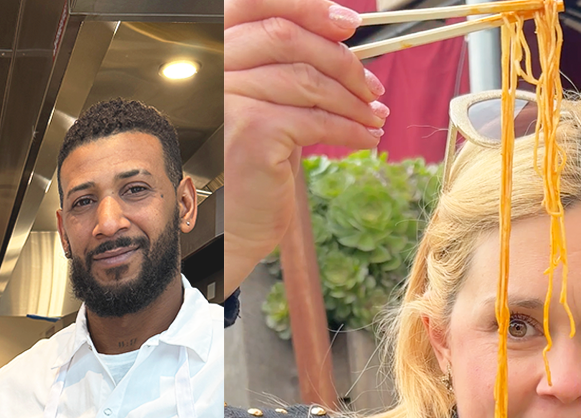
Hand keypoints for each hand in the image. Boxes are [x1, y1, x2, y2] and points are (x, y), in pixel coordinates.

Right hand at [223, 0, 386, 281]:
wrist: (224, 232)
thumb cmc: (243, 171)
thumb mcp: (256, 107)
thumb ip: (278, 68)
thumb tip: (336, 34)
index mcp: (207, 60)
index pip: (249, 7)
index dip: (304, 7)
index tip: (346, 22)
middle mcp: (210, 75)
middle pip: (285, 36)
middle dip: (339, 56)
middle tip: (371, 82)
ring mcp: (228, 101)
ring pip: (306, 79)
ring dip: (352, 97)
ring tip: (373, 115)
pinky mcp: (253, 133)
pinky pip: (316, 119)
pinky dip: (350, 127)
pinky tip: (365, 137)